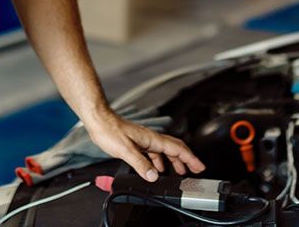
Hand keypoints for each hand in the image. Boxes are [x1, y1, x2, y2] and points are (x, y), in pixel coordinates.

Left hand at [84, 108, 205, 181]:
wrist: (99, 121)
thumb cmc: (110, 131)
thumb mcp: (126, 150)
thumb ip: (140, 164)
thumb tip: (154, 176)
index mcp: (152, 139)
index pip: (177, 149)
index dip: (190, 158)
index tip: (199, 166)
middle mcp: (151, 139)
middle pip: (175, 149)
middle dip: (187, 160)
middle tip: (195, 170)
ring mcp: (145, 140)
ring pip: (164, 152)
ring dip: (173, 162)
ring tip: (178, 173)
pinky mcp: (137, 143)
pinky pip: (154, 153)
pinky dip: (159, 162)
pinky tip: (156, 168)